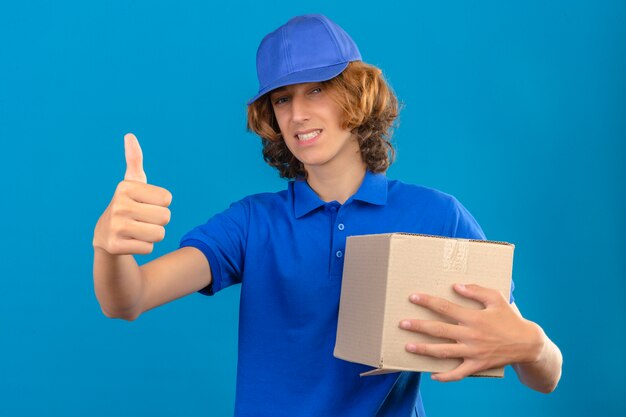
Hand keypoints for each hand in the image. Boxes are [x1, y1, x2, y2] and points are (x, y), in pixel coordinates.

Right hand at [92, 133, 172, 254]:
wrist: (104, 235)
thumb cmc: (127, 205)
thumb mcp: (131, 183)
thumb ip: (134, 160)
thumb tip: (129, 135)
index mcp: (125, 187)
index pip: (167, 199)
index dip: (161, 204)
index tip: (145, 204)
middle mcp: (119, 205)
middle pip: (165, 217)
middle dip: (159, 221)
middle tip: (142, 219)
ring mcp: (115, 226)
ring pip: (159, 234)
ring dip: (153, 235)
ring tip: (138, 230)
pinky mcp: (115, 246)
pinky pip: (149, 248)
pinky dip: (144, 247)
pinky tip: (131, 241)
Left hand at [399, 283, 544, 381]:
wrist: (528, 344)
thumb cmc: (510, 318)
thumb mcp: (496, 298)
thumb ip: (476, 291)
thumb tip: (456, 286)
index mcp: (473, 317)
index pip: (445, 308)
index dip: (427, 302)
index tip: (413, 297)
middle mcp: (470, 335)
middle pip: (439, 330)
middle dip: (419, 326)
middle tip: (402, 323)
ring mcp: (472, 352)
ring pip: (443, 352)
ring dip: (424, 349)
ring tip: (408, 346)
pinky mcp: (477, 365)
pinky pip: (458, 373)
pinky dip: (445, 376)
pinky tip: (432, 375)